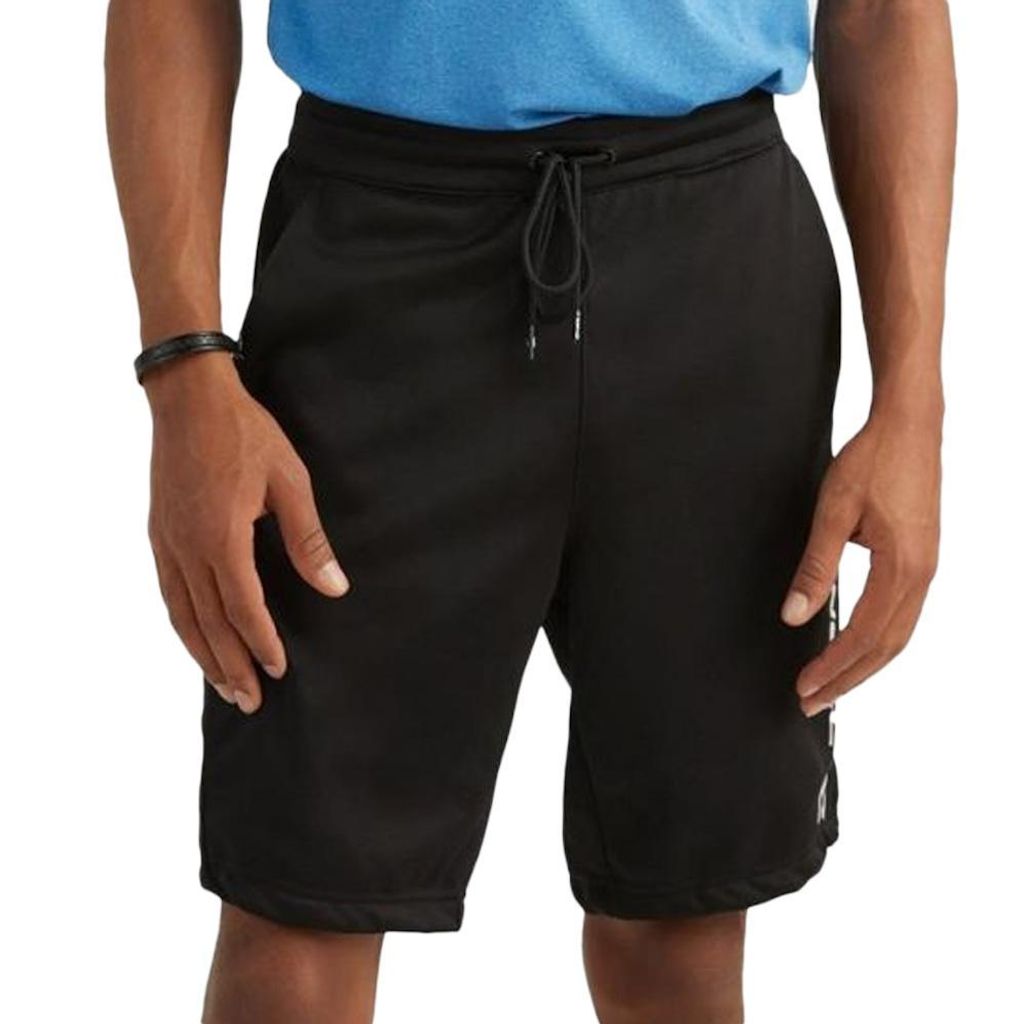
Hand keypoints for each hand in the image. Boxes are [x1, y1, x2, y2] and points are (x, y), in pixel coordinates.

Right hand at [145, 353, 348, 712]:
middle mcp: (187, 549)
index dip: (261, 643)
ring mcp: (167, 543)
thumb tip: (334, 587)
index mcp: (221, 538)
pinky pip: (168, 593)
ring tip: (223, 687)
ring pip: (182, 615)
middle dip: (231, 665)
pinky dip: (182, 624)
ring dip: (203, 655)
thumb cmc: (246, 433)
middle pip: (209, 623)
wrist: (190, 397)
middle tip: (250, 702)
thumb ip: (308, 539)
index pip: (243, 608)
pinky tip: (194, 638)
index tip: (279, 670)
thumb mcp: (290, 482)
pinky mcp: (159, 534)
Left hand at [781, 409, 940, 715]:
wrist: (910, 425)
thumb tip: (793, 616)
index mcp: (901, 567)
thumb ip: (815, 567)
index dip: (832, 667)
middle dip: (847, 679)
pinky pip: (903, 615)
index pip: (864, 636)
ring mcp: (926, 569)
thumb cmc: (872, 461)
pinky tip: (858, 647)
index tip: (804, 687)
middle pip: (886, 648)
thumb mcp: (833, 512)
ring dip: (863, 665)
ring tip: (830, 684)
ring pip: (898, 635)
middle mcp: (921, 575)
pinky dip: (879, 642)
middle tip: (812, 702)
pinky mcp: (922, 560)